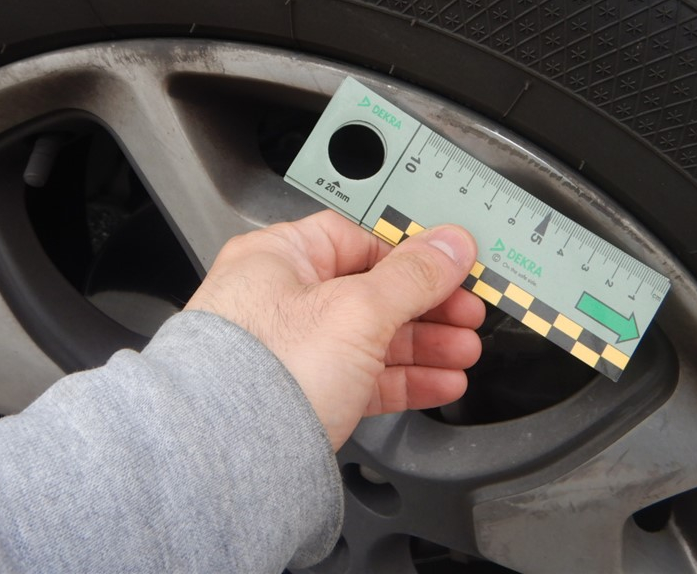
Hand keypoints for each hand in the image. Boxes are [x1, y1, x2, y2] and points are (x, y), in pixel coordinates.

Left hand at [185, 210, 483, 449]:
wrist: (228, 460)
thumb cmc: (263, 374)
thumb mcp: (356, 310)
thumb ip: (411, 276)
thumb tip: (451, 245)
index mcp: (280, 257)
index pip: (359, 237)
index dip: (411, 250)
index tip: (453, 264)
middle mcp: (281, 299)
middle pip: (373, 289)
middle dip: (428, 305)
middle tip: (468, 313)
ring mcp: (293, 350)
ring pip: (373, 337)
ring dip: (426, 344)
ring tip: (465, 351)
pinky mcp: (306, 394)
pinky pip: (366, 377)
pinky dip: (406, 379)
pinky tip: (441, 382)